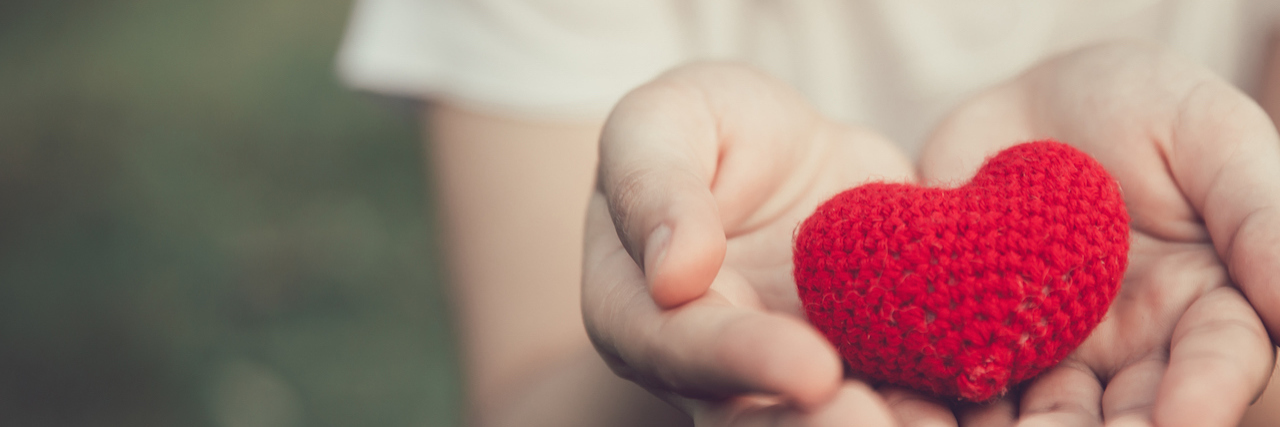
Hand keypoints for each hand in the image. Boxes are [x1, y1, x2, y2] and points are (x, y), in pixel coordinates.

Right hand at [582, 63, 955, 424]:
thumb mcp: (662, 122)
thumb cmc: (703, 131)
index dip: (743, 362)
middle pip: (752, 419)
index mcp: (637, 314)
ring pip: (820, 424)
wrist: (782, 156)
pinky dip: (930, 410)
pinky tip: (971, 411)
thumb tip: (673, 275)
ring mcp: (783, 383)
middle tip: (877, 421)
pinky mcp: (858, 375)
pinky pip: (894, 403)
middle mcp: (705, 371)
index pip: (681, 348)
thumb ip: (653, 186)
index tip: (814, 370)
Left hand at [920, 41, 1279, 426]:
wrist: (1022, 104)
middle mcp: (1131, 348)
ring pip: (1044, 413)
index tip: (1184, 417)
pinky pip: (960, 384)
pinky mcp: (972, 341)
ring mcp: (1048, 351)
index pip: (1220, 356)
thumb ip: (1257, 213)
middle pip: (1129, 411)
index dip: (1207, 390)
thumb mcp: (1208, 134)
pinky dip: (945, 407)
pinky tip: (926, 415)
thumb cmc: (1136, 105)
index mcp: (1205, 303)